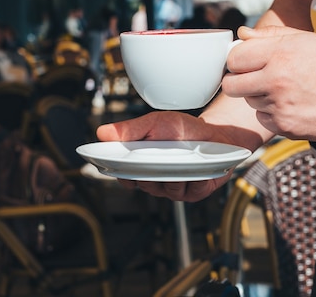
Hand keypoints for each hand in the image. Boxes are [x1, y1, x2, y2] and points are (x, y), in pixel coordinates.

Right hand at [96, 111, 234, 201]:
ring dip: (174, 174)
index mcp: (142, 165)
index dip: (122, 174)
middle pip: (145, 185)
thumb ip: (130, 130)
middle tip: (156, 156)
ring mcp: (174, 188)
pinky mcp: (194, 193)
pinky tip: (198, 168)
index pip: (124, 177)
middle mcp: (156, 180)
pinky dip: (195, 179)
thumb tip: (102, 133)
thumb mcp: (154, 123)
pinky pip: (192, 191)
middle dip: (151, 172)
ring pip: (168, 190)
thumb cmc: (181, 129)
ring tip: (182, 158)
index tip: (122, 168)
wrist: (214, 133)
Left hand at [223, 26, 315, 140]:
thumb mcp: (304, 40)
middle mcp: (276, 80)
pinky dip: (271, 113)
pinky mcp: (284, 126)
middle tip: (252, 78)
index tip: (244, 62)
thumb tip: (241, 34)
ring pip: (248, 101)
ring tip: (284, 89)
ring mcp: (279, 106)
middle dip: (238, 80)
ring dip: (258, 96)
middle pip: (231, 85)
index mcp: (279, 54)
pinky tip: (291, 104)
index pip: (233, 58)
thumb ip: (269, 35)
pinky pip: (262, 118)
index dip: (237, 60)